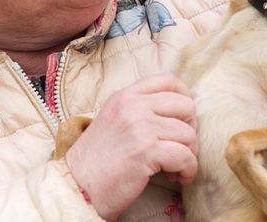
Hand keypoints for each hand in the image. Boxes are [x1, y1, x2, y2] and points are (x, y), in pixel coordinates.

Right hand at [64, 73, 197, 220]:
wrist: (76, 185)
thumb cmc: (96, 159)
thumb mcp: (113, 120)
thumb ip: (138, 110)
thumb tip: (177, 111)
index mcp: (125, 96)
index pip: (168, 80)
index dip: (185, 98)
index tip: (184, 120)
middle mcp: (133, 106)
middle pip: (186, 106)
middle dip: (190, 130)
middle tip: (180, 148)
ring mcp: (140, 126)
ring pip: (189, 134)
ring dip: (189, 155)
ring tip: (174, 168)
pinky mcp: (146, 151)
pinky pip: (185, 156)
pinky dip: (188, 171)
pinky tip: (178, 178)